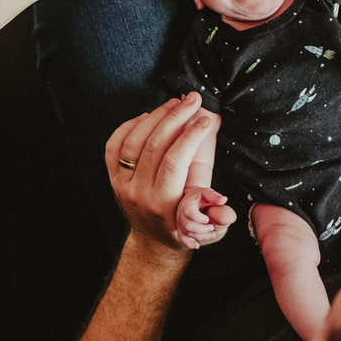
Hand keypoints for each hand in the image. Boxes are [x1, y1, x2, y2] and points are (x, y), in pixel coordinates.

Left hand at [105, 93, 211, 253]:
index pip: (175, 162)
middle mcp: (139, 192)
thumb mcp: (207, 231)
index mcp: (163, 204)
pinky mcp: (113, 177)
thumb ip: (218, 219)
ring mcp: (123, 183)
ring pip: (134, 140)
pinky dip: (128, 126)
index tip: (205, 120)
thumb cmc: (184, 231)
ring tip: (174, 103)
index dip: (190, 136)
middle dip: (176, 117)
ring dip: (155, 116)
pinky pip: (114, 145)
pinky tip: (147, 116)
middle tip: (192, 99)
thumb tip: (226, 209)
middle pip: (154, 145)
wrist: (154, 241)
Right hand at [176, 187, 236, 248]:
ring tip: (212, 234)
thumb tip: (224, 200)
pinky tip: (197, 246)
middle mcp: (181, 214)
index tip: (207, 219)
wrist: (191, 198)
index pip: (189, 213)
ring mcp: (180, 222)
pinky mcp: (180, 228)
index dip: (198, 218)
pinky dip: (189, 243)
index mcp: (187, 204)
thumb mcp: (207, 193)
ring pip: (188, 233)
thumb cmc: (200, 196)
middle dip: (202, 229)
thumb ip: (214, 196)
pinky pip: (182, 238)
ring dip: (201, 236)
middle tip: (212, 227)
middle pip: (188, 226)